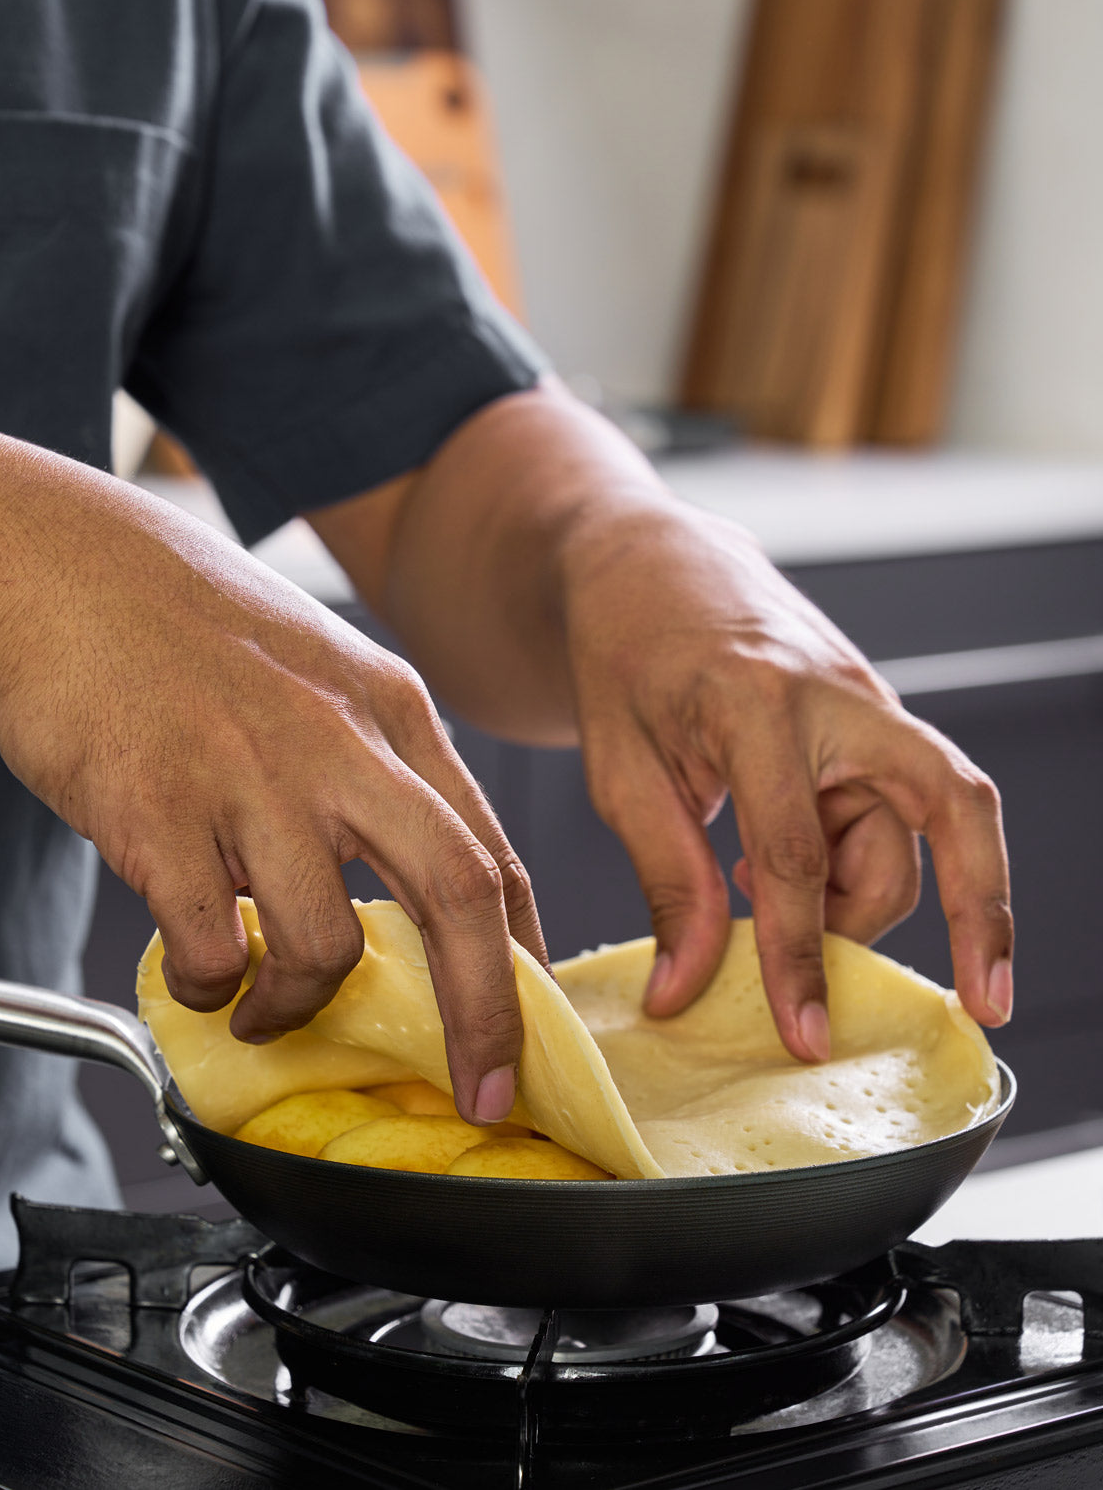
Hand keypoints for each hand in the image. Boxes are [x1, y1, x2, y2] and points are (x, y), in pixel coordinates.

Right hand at [0, 432, 544, 1122]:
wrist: (67, 565)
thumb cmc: (197, 627)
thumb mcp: (326, 671)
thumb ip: (375, 768)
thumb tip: (403, 893)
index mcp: (393, 712)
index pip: (491, 851)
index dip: (521, 954)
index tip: (523, 1025)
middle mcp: (340, 742)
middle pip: (457, 894)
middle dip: (487, 1015)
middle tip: (483, 1091)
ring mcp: (251, 775)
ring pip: (326, 944)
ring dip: (302, 1006)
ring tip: (265, 1006)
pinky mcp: (159, 809)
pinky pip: (213, 945)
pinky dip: (214, 987)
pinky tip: (201, 972)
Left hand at [559, 498, 1012, 1060]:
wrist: (648, 567)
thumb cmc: (623, 659)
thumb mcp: (621, 772)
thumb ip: (666, 880)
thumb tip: (686, 991)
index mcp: (756, 699)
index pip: (796, 853)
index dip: (799, 954)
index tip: (804, 1034)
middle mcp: (839, 695)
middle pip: (946, 810)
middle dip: (976, 912)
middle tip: (981, 1003)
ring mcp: (867, 702)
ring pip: (915, 826)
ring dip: (866, 896)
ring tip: (783, 923)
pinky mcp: (872, 720)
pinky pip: (895, 809)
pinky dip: (859, 863)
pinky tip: (788, 883)